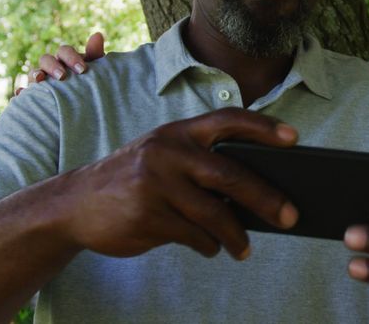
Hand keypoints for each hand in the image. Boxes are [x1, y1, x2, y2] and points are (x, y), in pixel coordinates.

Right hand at [14, 32, 105, 94]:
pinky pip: (24, 92)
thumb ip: (95, 53)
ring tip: (40, 81)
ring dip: (35, 75)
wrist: (86, 100)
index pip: (64, 51)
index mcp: (65, 58)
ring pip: (33, 73)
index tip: (83, 70)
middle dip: (53, 66)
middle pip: (46, 59)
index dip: (71, 58)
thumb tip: (97, 34)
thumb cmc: (89, 80)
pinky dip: (21, 92)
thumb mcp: (95, 69)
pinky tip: (19, 95)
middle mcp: (51, 66)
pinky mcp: (34, 94)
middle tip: (63, 76)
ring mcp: (40, 80)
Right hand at [56, 108, 299, 260]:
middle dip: (266, 197)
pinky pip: (193, 235)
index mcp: (177, 132)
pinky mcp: (147, 217)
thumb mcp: (162, 156)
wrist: (75, 203)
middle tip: (290, 215)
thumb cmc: (133, 178)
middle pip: (230, 174)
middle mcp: (167, 153)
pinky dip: (208, 245)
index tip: (293, 139)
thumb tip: (253, 190)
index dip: (263, 127)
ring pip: (214, 213)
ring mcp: (156, 185)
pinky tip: (211, 248)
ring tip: (245, 248)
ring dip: (236, 235)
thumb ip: (199, 163)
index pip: (227, 120)